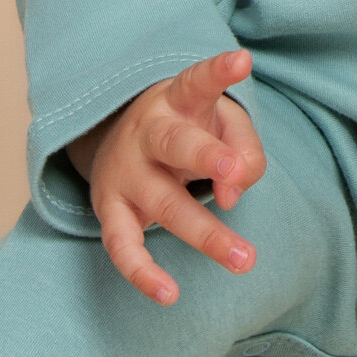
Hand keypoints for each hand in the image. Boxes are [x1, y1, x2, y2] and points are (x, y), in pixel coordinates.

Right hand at [65, 49, 266, 305]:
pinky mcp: (111, 211)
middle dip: (204, 157)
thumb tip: (233, 193)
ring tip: (245, 258)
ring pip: (163, 204)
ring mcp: (126, 174)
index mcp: (176, 101)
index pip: (197, 81)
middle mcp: (147, 134)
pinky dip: (142, 272)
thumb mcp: (222, 125)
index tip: (242, 62)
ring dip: (205, 234)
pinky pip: (121, 245)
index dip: (218, 71)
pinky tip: (169, 294)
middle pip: (174, 144)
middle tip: (234, 172)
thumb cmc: (190, 132)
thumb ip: (244, 152)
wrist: (120, 140)